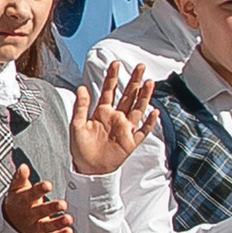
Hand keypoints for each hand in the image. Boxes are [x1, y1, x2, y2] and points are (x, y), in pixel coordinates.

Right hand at [1, 160, 73, 232]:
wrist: (11, 221)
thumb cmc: (18, 201)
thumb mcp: (16, 188)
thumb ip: (20, 178)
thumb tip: (23, 167)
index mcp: (24, 201)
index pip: (31, 194)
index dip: (39, 190)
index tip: (48, 185)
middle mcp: (29, 214)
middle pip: (40, 212)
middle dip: (51, 208)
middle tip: (63, 204)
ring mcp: (35, 226)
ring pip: (46, 226)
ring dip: (58, 223)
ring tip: (68, 219)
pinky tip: (69, 231)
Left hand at [69, 61, 155, 175]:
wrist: (87, 169)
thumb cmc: (80, 148)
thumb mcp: (77, 125)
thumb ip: (81, 107)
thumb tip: (81, 87)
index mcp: (102, 112)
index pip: (109, 90)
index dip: (113, 77)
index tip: (116, 63)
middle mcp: (116, 117)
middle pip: (128, 95)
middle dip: (134, 81)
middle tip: (140, 66)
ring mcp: (125, 129)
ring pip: (137, 109)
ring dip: (144, 96)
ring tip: (149, 82)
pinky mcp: (131, 142)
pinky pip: (143, 130)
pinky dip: (149, 122)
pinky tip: (154, 112)